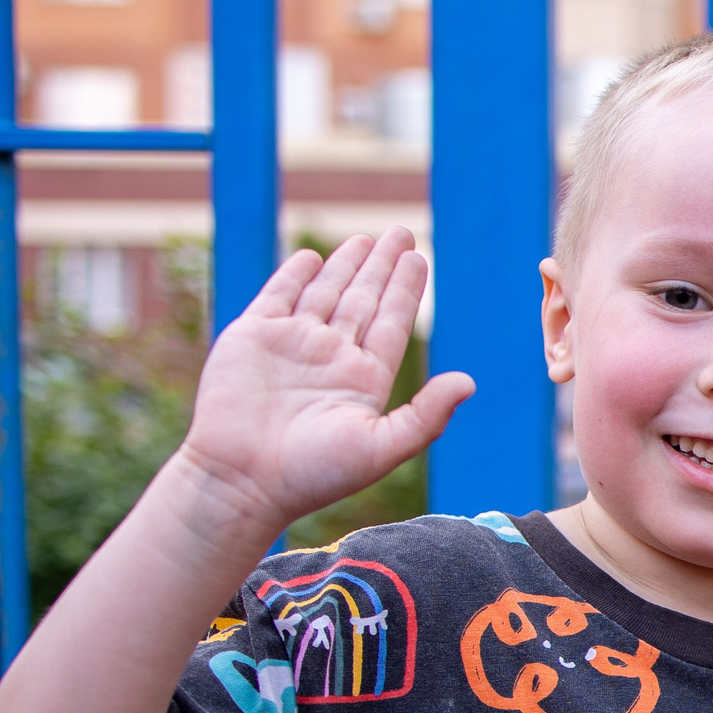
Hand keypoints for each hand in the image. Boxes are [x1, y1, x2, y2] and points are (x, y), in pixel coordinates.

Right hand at [174, 229, 473, 532]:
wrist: (243, 480)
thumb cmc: (314, 474)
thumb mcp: (380, 447)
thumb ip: (426, 415)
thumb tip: (469, 383)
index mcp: (364, 380)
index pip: (391, 323)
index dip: (405, 291)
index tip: (419, 259)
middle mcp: (331, 358)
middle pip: (363, 300)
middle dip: (382, 267)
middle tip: (401, 233)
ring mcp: (291, 345)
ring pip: (326, 293)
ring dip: (346, 266)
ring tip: (367, 239)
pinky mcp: (252, 337)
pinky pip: (278, 296)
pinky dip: (295, 275)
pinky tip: (314, 258)